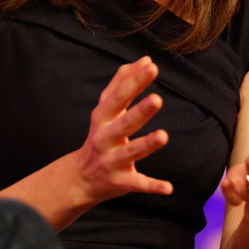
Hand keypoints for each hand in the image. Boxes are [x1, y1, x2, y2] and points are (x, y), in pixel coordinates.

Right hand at [69, 56, 173, 205]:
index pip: (118, 97)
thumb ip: (122, 84)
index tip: (151, 66)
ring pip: (130, 152)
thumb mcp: (105, 110)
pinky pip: (138, 183)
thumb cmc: (100, 136)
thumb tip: (143, 60)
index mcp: (102, 118)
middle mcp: (105, 138)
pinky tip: (168, 188)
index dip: (135, 82)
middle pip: (124, 124)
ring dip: (146, 145)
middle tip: (157, 99)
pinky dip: (152, 186)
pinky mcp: (120, 182)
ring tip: (163, 136)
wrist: (80, 177)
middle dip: (139, 112)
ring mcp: (112, 161)